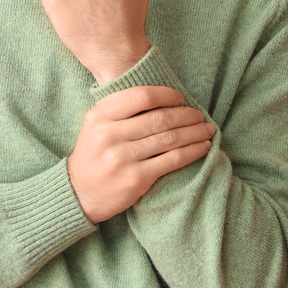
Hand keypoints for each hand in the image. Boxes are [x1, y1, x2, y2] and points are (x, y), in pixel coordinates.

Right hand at [66, 86, 214, 223]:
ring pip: (170, 139)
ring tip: (207, 130)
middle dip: (186, 115)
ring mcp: (123, 157)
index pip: (141, 96)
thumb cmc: (94, 154)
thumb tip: (164, 99)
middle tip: (199, 116)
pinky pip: (173, 160)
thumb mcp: (96, 125)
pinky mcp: (137, 178)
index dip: (167, 95)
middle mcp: (109, 134)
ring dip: (194, 133)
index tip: (180, 99)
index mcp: (99, 115)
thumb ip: (120, 110)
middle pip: (160, 118)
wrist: (80, 192)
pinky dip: (193, 152)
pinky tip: (203, 148)